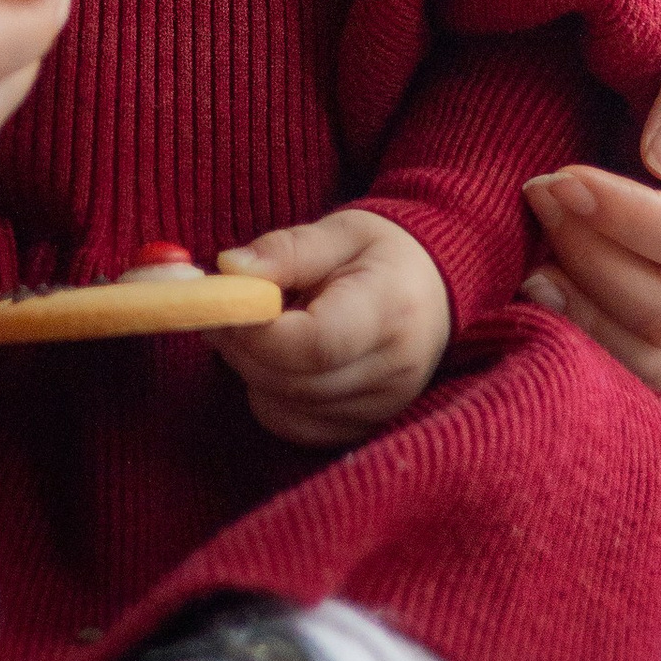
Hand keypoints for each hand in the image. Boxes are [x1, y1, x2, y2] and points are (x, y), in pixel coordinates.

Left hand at [212, 209, 452, 444]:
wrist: (434, 287)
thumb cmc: (383, 254)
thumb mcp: (339, 231)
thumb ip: (286, 250)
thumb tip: (230, 270)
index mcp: (390, 310)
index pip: (315, 344)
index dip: (256, 331)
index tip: (228, 302)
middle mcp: (394, 370)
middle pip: (292, 382)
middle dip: (242, 348)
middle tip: (226, 308)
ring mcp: (382, 407)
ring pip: (285, 409)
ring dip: (253, 371)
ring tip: (261, 329)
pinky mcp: (365, 428)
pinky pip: (294, 427)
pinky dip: (271, 397)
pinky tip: (281, 360)